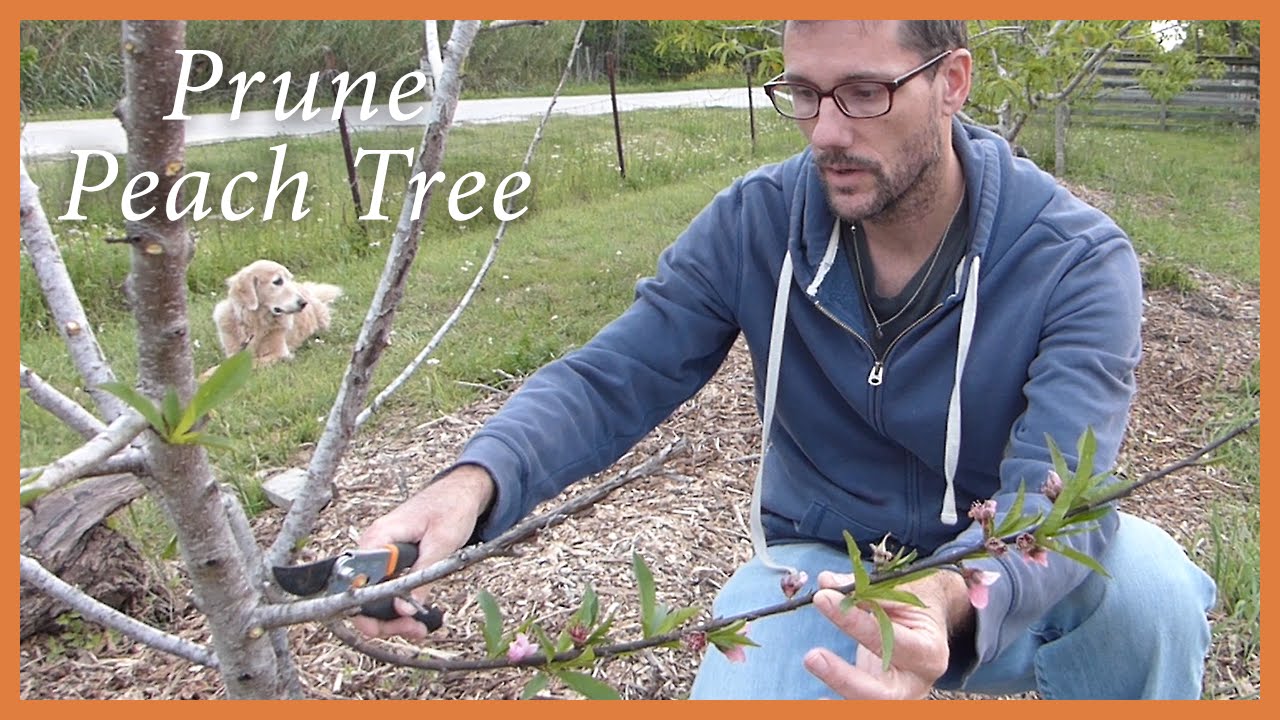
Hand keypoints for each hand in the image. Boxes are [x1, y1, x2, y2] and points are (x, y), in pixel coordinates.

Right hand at [351, 464, 494, 639]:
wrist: (462, 491)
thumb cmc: (452, 508)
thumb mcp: (442, 543)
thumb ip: (421, 577)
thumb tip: (402, 609)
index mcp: (379, 538)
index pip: (356, 581)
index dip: (366, 609)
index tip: (385, 626)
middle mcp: (374, 546)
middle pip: (362, 594)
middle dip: (383, 619)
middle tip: (412, 630)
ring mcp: (382, 554)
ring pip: (374, 595)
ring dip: (393, 616)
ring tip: (419, 628)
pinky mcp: (393, 560)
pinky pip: (387, 588)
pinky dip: (400, 604)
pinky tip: (418, 615)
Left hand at [803, 569, 970, 698]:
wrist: (929, 624)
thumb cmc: (915, 604)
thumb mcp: (899, 591)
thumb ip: (864, 589)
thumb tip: (826, 582)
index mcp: (930, 651)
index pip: (890, 641)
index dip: (855, 622)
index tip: (823, 598)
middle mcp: (917, 681)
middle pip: (884, 695)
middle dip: (845, 679)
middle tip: (812, 656)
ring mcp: (901, 696)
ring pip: (869, 705)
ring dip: (838, 691)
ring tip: (811, 671)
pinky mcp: (881, 700)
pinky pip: (859, 705)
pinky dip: (837, 706)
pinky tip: (817, 701)